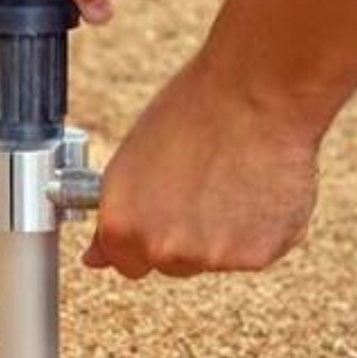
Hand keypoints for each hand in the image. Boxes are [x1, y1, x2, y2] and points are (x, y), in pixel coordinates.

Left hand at [83, 49, 319, 279]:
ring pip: (215, 259)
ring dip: (223, 233)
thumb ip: (117, 214)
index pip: (126, 263)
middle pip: (172, 264)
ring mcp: (211, 258)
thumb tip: (96, 258)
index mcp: (122, 228)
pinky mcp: (257, 256)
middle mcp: (162, 250)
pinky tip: (258, 186)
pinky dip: (260, 229)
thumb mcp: (130, 161)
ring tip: (232, 178)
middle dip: (183, 236)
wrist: (255, 93)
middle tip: (201, 184)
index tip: (159, 213)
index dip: (143, 235)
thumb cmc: (192, 113)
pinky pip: (255, 253)